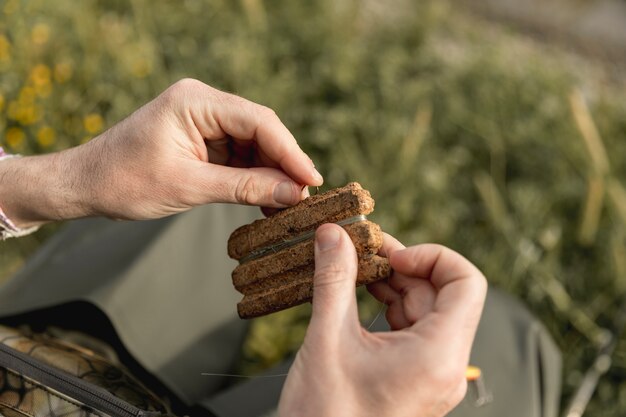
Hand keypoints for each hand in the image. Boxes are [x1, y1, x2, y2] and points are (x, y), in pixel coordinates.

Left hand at [0, 79, 321, 226]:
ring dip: (271, 174)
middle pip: (260, 130)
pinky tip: (267, 199)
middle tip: (305, 196)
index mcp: (194, 101)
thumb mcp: (188, 187)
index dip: (289, 151)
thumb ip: (244, 188)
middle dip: (283, 164)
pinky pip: (238, 155)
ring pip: (253, 144)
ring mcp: (203, 120)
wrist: (85, 185)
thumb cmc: (123, 182)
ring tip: (288, 204)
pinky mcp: (202, 138)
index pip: (257, 120)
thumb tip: (293, 193)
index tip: (311, 179)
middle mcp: (202, 103)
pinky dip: (253, 177)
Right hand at [278, 225, 486, 416]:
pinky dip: (388, 308)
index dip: (432, 256)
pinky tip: (357, 296)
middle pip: (440, 294)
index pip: (466, 283)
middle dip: (401, 267)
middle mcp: (444, 366)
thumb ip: (334, 280)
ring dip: (392, 285)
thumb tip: (333, 234)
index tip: (391, 254)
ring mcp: (431, 375)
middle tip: (360, 250)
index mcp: (438, 356)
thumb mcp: (328, 339)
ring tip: (353, 269)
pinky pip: (411, 330)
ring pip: (424, 311)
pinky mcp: (414, 379)